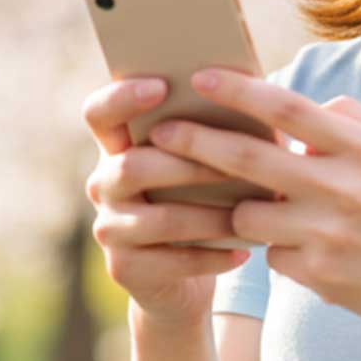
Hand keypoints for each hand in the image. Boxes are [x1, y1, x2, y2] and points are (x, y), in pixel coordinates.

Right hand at [81, 75, 258, 329]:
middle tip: (239, 161)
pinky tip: (243, 251)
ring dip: (209, 216)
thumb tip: (261, 91)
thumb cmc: (202, 198)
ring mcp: (109, 228)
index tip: (163, 86)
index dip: (122, 97)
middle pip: (131, 166)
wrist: (181, 275)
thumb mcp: (202, 162)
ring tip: (249, 215)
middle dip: (188, 164)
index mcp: (117, 146)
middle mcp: (103, 184)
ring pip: (158, 218)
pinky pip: (171, 261)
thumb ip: (215, 128)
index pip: (99, 112)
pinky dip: (212, 256)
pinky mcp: (124, 268)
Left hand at [147, 67, 360, 341]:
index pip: (289, 109)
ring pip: (248, 216)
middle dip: (197, 143)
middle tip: (160, 133)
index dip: (240, 92)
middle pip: (250, 160)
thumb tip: (298, 102)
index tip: (200, 77)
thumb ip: (350, 119)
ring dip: (237, 209)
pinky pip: (271, 256)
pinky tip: (302, 250)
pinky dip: (276, 250)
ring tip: (250, 206)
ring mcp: (328, 236)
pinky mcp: (318, 276)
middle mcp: (343, 189)